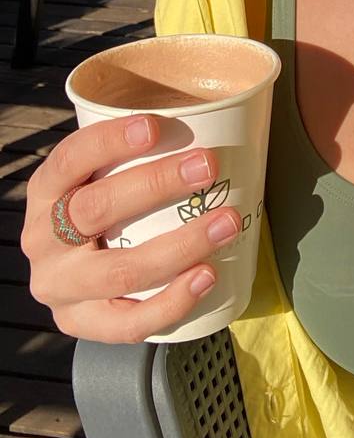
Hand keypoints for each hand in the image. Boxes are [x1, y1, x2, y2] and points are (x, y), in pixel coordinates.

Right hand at [21, 114, 241, 343]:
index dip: (109, 141)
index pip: (70, 160)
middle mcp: (43, 240)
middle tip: (208, 165)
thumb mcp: (101, 176)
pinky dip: (172, 302)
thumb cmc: (107, 207)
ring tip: (227, 222)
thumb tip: (211, 113)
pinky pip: (128, 323)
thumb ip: (136, 153)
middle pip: (96, 209)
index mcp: (46, 192)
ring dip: (180, 245)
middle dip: (157, 184)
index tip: (156, 126)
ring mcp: (60, 288)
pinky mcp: (82, 324)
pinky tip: (207, 275)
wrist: (77, 275)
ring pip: (120, 271)